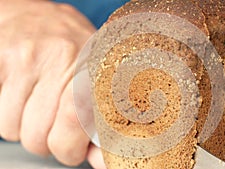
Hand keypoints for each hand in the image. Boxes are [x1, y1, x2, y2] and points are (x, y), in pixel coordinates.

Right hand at [0, 0, 104, 166]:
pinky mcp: (2, 60)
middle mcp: (62, 58)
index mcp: (93, 68)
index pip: (75, 120)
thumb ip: (100, 125)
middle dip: (46, 141)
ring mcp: (28, 58)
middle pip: (40, 137)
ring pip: (14, 129)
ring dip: (26, 127)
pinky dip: (9, 115)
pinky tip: (22, 96)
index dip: (69, 148)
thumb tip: (104, 162)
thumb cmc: (73, 53)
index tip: (71, 149)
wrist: (38, 18)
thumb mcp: (96, 83)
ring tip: (38, 103)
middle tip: (54, 122)